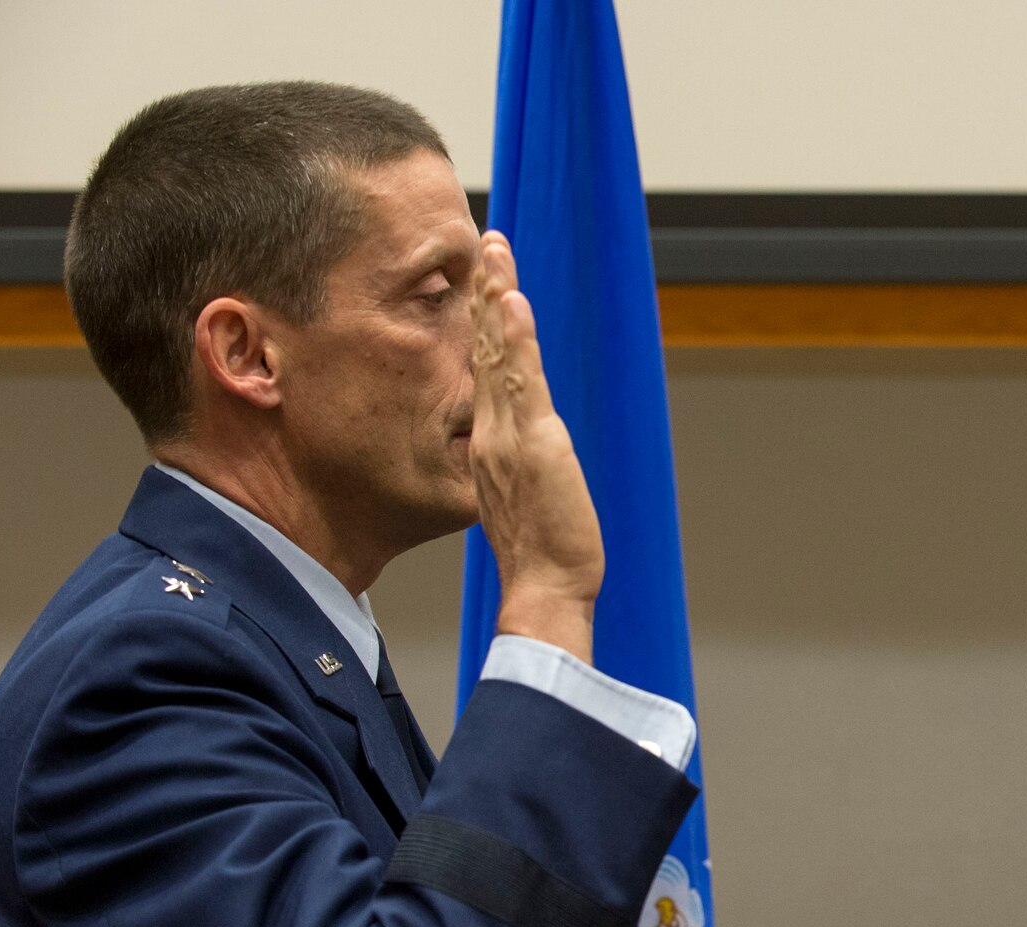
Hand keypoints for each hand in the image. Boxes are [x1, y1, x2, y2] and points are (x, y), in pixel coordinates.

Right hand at [468, 232, 603, 663]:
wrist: (544, 587)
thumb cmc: (540, 552)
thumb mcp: (523, 496)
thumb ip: (521, 464)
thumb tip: (528, 450)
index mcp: (487, 441)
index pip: (483, 367)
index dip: (482, 321)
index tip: (486, 281)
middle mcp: (490, 431)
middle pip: (483, 347)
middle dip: (485, 291)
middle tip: (488, 241)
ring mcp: (506, 435)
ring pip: (498, 354)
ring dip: (497, 298)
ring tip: (495, 252)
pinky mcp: (531, 444)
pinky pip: (520, 382)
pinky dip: (515, 340)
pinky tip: (512, 303)